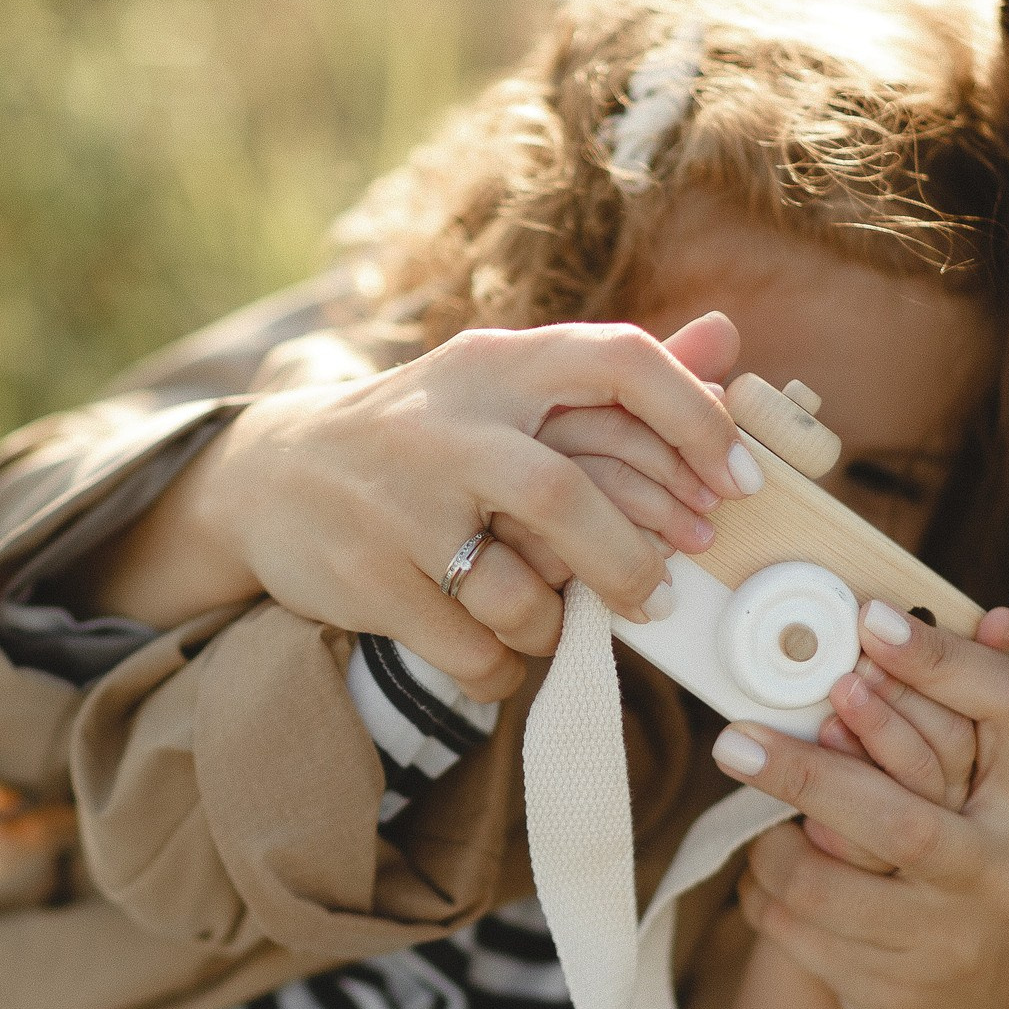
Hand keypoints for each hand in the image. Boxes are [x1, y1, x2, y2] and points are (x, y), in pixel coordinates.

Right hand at [81, 315, 753, 699]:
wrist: (271, 476)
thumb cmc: (423, 434)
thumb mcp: (503, 386)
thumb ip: (610, 375)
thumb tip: (726, 340)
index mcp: (495, 364)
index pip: (620, 362)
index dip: (697, 422)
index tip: (736, 486)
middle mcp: (446, 426)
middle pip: (566, 498)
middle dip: (630, 561)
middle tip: (658, 596)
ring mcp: (398, 507)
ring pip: (517, 595)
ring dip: (551, 625)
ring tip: (550, 621)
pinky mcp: (369, 581)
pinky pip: (472, 652)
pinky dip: (503, 667)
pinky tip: (498, 650)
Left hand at [718, 604, 1008, 1008]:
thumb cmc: (968, 872)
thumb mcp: (988, 799)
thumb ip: (972, 715)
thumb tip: (992, 613)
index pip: (1008, 708)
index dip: (941, 660)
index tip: (869, 620)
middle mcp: (995, 870)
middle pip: (900, 817)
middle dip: (808, 776)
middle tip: (734, 740)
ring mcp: (944, 938)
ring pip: (828, 886)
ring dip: (772, 851)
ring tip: (757, 826)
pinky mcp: (889, 988)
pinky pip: (796, 934)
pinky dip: (765, 900)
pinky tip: (764, 881)